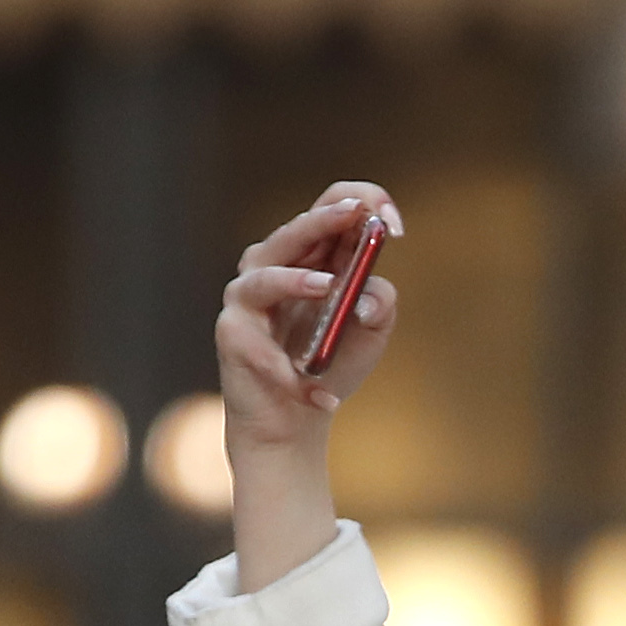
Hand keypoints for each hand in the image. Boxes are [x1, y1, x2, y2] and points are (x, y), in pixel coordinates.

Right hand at [216, 181, 402, 592]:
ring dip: (297, 279)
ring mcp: (250, 295)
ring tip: (329, 289)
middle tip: (356, 215)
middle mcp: (278, 265)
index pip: (333, 206)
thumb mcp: (370, 333)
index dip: (363, 202)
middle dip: (329, 218)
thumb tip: (365, 295)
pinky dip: (288, 367)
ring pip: (267, 269)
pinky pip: (257, 339)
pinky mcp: (233, 332)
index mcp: (316, 255)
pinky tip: (317, 393)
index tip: (393, 223)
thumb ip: (380, 304)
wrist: (296, 423)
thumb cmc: (330, 368)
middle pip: (298, 226)